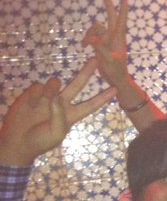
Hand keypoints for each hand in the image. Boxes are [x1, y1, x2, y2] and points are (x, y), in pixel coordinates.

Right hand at [0, 58, 114, 165]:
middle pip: (78, 85)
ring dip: (52, 88)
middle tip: (95, 60)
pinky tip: (32, 104)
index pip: (91, 105)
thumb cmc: (41, 141)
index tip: (115, 89)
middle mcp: (62, 103)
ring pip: (55, 83)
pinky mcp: (34, 93)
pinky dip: (36, 94)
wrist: (18, 141)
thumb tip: (56, 96)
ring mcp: (48, 97)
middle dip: (86, 72)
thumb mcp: (56, 133)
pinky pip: (38, 86)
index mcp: (72, 115)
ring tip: (45, 101)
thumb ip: (59, 115)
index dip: (102, 98)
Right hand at [82, 0, 129, 87]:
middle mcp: (113, 37)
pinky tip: (84, 47)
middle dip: (108, 6)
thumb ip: (100, 48)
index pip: (121, 21)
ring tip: (85, 45)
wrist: (115, 79)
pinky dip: (87, 40)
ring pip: (96, 29)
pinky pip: (91, 37)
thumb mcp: (108, 60)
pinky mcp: (101, 45)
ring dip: (89, 34)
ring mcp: (107, 40)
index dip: (122, 10)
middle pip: (110, 18)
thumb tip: (90, 38)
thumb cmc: (116, 70)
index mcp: (118, 38)